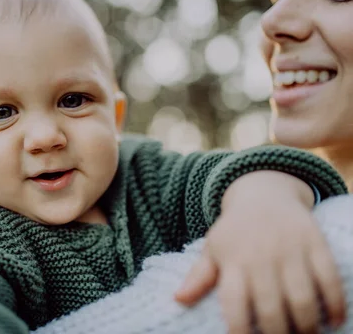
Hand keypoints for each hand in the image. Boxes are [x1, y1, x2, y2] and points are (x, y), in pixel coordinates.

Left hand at [174, 171, 345, 333]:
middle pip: (270, 307)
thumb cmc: (235, 230)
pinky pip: (329, 278)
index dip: (239, 329)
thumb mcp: (213, 248)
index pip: (234, 303)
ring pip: (302, 297)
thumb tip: (178, 299)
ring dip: (307, 325)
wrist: (263, 193)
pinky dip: (335, 303)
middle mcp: (260, 256)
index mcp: (232, 261)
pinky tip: (335, 321)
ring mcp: (289, 249)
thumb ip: (199, 276)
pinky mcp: (314, 242)